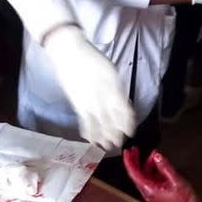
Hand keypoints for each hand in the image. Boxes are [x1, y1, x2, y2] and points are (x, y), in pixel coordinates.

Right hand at [44, 26, 135, 150]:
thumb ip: (117, 90)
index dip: (128, 125)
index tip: (130, 132)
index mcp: (114, 90)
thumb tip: (121, 104)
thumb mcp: (112, 73)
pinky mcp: (77, 105)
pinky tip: (90, 139)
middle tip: (118, 144)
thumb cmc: (94, 60)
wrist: (71, 54)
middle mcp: (104, 99)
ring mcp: (90, 103)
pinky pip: (84, 122)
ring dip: (103, 138)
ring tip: (106, 146)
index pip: (124, 113)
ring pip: (99, 126)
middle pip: (112, 122)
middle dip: (116, 135)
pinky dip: (88, 132)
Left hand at [123, 149, 192, 201]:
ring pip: (144, 174)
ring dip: (147, 163)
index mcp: (149, 189)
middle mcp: (148, 191)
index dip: (129, 161)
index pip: (134, 173)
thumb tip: (157, 157)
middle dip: (134, 160)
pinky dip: (153, 168)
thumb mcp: (176, 180)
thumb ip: (165, 167)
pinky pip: (151, 177)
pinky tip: (158, 163)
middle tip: (134, 150)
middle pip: (136, 174)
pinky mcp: (156, 191)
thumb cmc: (184, 200)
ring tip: (154, 155)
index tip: (127, 152)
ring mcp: (151, 191)